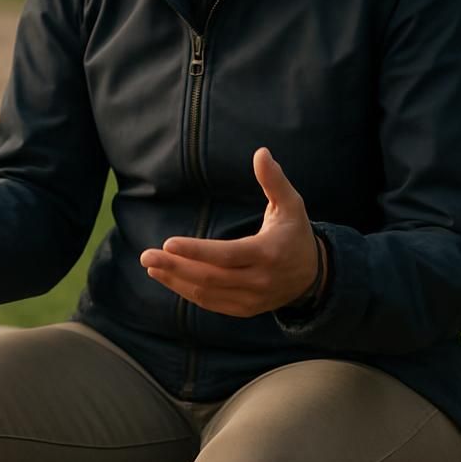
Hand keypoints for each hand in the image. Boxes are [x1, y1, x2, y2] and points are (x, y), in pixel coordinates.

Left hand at [140, 147, 318, 316]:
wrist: (314, 276)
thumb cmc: (295, 233)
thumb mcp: (291, 204)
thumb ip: (274, 180)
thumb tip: (261, 152)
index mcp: (268, 253)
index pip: (227, 255)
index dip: (197, 251)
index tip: (169, 243)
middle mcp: (259, 280)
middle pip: (210, 277)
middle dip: (175, 267)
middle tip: (146, 255)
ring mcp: (251, 299)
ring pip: (207, 293)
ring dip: (175, 281)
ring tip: (151, 265)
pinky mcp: (244, 309)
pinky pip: (211, 303)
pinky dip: (187, 291)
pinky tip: (168, 277)